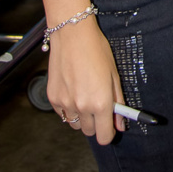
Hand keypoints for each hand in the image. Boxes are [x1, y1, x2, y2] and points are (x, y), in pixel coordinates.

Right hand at [46, 16, 125, 144]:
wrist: (72, 35)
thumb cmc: (97, 51)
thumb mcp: (114, 75)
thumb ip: (117, 102)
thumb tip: (119, 123)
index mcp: (101, 103)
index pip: (104, 136)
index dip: (108, 133)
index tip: (110, 127)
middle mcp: (82, 107)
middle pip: (89, 132)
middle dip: (96, 124)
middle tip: (98, 106)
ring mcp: (65, 103)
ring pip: (75, 124)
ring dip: (81, 118)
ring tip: (84, 97)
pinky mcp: (52, 98)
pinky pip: (62, 113)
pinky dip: (68, 108)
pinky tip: (73, 90)